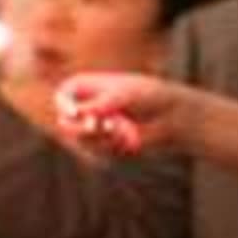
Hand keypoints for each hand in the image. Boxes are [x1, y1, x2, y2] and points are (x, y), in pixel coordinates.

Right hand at [53, 70, 203, 158]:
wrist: (174, 117)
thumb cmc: (151, 97)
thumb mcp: (124, 95)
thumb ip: (99, 104)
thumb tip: (76, 114)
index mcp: (87, 87)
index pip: (63, 96)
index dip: (64, 105)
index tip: (75, 113)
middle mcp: (86, 107)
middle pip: (66, 121)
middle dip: (81, 127)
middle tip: (100, 126)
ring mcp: (93, 127)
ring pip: (80, 139)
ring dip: (100, 136)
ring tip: (121, 129)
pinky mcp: (103, 145)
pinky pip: (96, 150)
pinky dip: (112, 145)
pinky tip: (128, 139)